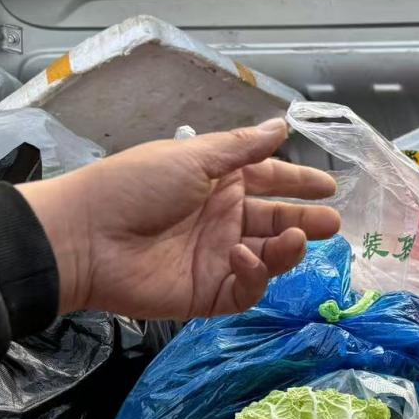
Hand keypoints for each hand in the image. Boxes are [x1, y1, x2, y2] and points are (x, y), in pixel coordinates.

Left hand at [18, 119, 339, 319]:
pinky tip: (243, 257)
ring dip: (288, 248)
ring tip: (296, 237)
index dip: (300, 183)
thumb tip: (282, 125)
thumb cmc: (134, 187)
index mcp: (219, 183)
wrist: (85, 238)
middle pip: (277, 222)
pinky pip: (247, 288)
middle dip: (307, 221)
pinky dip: (254, 274)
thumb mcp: (192, 157)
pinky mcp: (210, 293)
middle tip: (332, 223)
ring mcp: (218, 258)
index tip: (330, 186)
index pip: (271, 180)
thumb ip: (242, 148)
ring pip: (270, 257)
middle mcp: (223, 220)